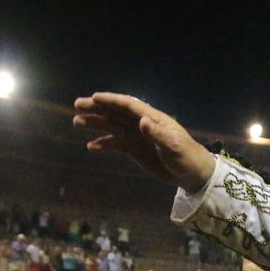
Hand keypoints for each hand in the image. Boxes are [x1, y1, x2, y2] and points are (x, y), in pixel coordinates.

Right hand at [72, 93, 215, 192]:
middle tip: (78, 105)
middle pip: (116, 112)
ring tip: (77, 121)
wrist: (192, 173)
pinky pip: (116, 144)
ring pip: (112, 126)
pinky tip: (91, 147)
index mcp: (152, 118)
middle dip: (97, 108)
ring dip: (95, 123)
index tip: (94, 98)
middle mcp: (141, 124)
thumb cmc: (186, 156)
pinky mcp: (135, 149)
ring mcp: (137, 136)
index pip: (128, 105)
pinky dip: (103, 144)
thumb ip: (157, 134)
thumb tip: (142, 121)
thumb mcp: (173, 146)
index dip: (112, 101)